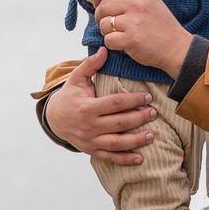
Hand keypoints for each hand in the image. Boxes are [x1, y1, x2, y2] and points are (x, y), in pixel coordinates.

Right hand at [45, 48, 156, 164]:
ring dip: (136, 140)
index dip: (134, 100)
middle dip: (140, 118)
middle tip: (154, 113)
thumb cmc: (69, 96)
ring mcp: (90, 140)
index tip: (148, 97)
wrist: (54, 119)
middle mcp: (89, 126)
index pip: (116, 103)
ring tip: (152, 135)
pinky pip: (110, 157)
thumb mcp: (76, 79)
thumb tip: (104, 49)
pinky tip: (139, 158)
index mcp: (87, 107)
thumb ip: (91, 65)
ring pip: (117, 142)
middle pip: (120, 123)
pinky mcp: (91, 150)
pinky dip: (125, 159)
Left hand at [93, 0, 192, 76]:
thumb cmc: (161, 25)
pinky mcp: (131, 39)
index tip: (98, 3)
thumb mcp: (149, 1)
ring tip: (116, 33)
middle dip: (99, 16)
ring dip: (105, 31)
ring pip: (103, 23)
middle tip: (105, 23)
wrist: (176, 47)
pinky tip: (121, 43)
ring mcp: (133, 22)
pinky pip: (108, 39)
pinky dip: (111, 43)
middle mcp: (136, 4)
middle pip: (103, 6)